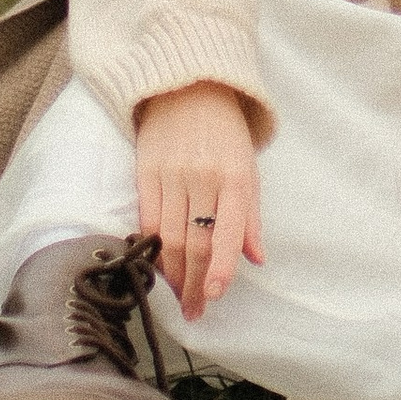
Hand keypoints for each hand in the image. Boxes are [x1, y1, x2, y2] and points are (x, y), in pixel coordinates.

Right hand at [133, 82, 263, 320]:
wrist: (188, 88)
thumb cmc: (225, 133)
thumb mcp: (248, 169)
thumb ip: (250, 216)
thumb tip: (255, 259)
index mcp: (234, 177)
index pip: (225, 232)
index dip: (219, 268)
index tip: (214, 296)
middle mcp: (202, 177)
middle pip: (194, 242)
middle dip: (194, 283)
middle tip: (195, 311)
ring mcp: (170, 175)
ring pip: (168, 237)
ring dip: (172, 274)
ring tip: (178, 297)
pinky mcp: (145, 172)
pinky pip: (147, 220)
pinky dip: (152, 248)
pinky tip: (158, 267)